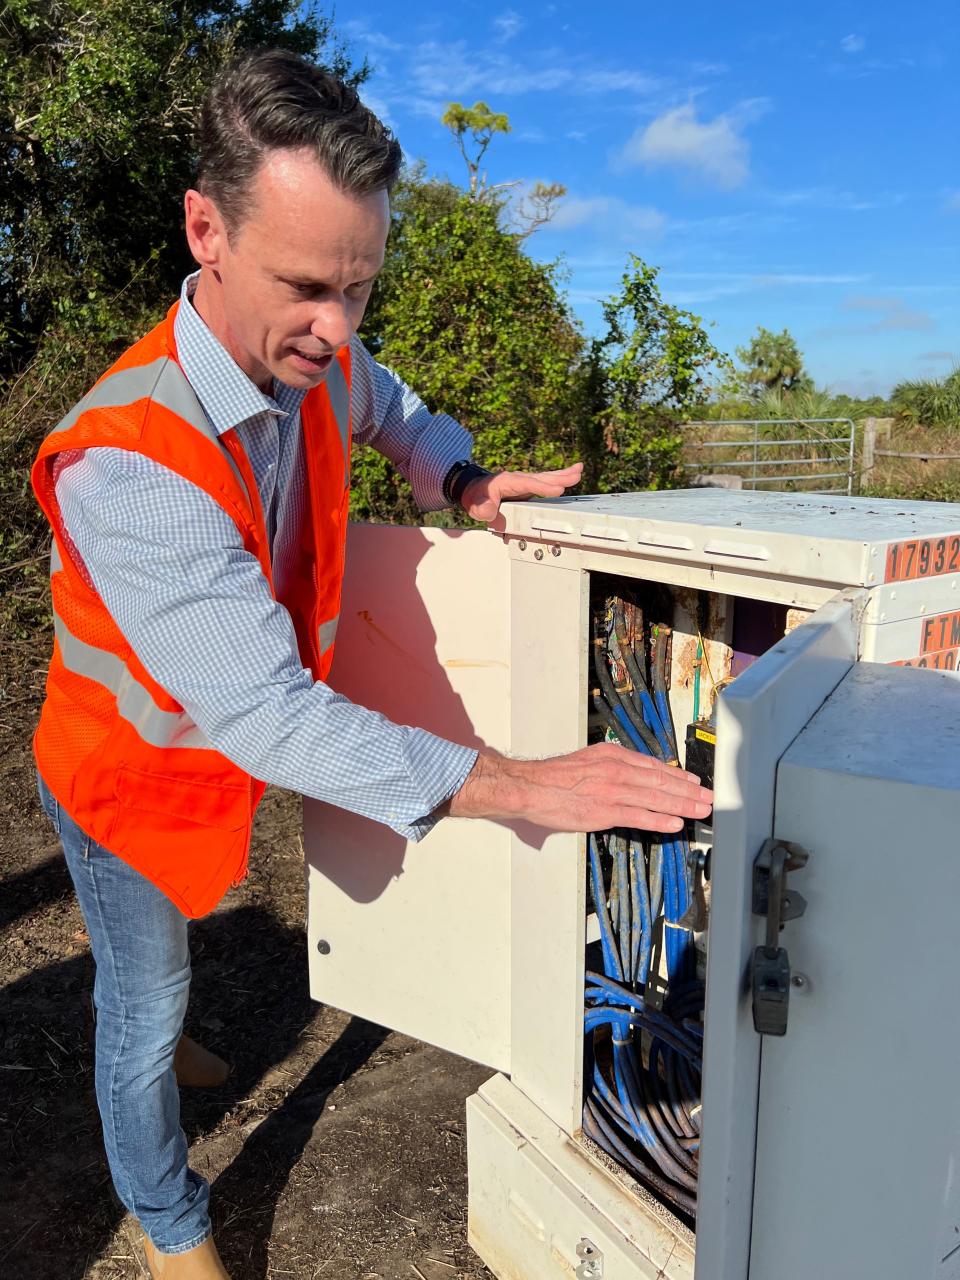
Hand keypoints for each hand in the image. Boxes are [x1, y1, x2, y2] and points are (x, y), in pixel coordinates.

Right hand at [447, 743, 712, 834]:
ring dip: (683, 805)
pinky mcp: (603, 811)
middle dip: (689, 791)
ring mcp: (612, 791)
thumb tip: (635, 777)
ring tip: (701, 811)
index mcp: (612, 755)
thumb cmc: (554, 777)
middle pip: (662, 781)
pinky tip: (675, 824)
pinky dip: (660, 819)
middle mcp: (616, 769)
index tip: (694, 783)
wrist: (528, 786)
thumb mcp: (588, 761)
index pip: (654, 766)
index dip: (678, 776)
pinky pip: (639, 816)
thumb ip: (612, 767)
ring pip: (656, 797)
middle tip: (710, 798)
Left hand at [460, 462, 583, 523]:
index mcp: (508, 481)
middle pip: (542, 477)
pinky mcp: (529, 488)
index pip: (528, 484)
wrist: (473, 490)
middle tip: (576, 475)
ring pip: (546, 477)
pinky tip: (570, 476)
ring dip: (563, 474)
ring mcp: (525, 483)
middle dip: (559, 477)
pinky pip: (546, 482)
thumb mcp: (475, 504)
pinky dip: (559, 478)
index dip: (543, 487)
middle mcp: (519, 479)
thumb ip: (482, 508)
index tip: (557, 489)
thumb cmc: (476, 496)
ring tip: (579, 471)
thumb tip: (488, 510)